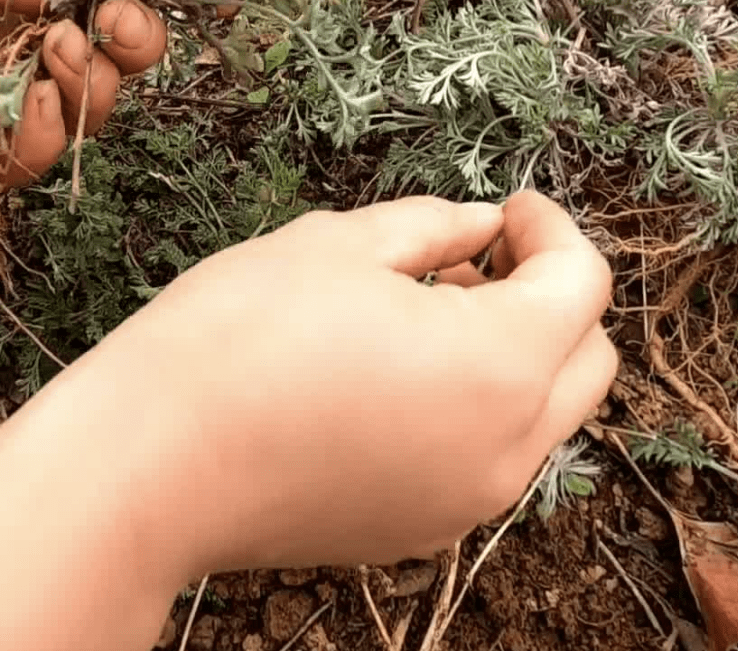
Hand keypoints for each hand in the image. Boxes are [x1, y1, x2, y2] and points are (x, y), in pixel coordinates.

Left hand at [0, 0, 166, 183]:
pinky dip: (39, 146)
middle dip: (118, 59)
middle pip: (105, 63)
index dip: (128, 10)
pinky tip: (25, 115)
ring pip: (73, 117)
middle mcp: (9, 26)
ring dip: (85, 102)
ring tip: (53, 67)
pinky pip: (15, 160)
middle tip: (80, 40)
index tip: (119, 12)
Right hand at [0, 192, 615, 650]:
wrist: (150, 466)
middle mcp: (506, 447)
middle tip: (485, 256)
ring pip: (546, 414)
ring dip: (519, 353)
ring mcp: (468, 500)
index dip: (552, 229)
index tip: (512, 208)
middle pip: (587, 360)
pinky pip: (491, 457)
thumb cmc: (235, 340)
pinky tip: (407, 371)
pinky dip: (480, 406)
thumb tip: (479, 228)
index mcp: (500, 364)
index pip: (581, 284)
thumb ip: (434, 228)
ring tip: (436, 307)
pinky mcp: (422, 529)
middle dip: (554, 295)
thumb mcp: (339, 244)